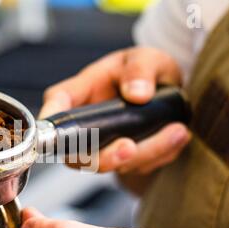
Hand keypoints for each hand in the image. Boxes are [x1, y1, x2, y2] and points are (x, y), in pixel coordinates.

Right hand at [40, 47, 191, 173]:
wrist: (165, 92)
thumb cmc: (144, 70)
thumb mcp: (146, 58)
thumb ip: (140, 69)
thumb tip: (137, 94)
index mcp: (81, 92)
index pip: (57, 104)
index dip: (51, 120)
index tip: (57, 133)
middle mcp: (84, 125)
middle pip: (76, 152)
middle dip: (103, 157)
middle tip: (129, 149)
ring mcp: (101, 146)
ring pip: (111, 164)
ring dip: (145, 154)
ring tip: (177, 132)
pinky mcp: (121, 160)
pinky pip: (136, 168)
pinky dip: (159, 155)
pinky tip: (178, 137)